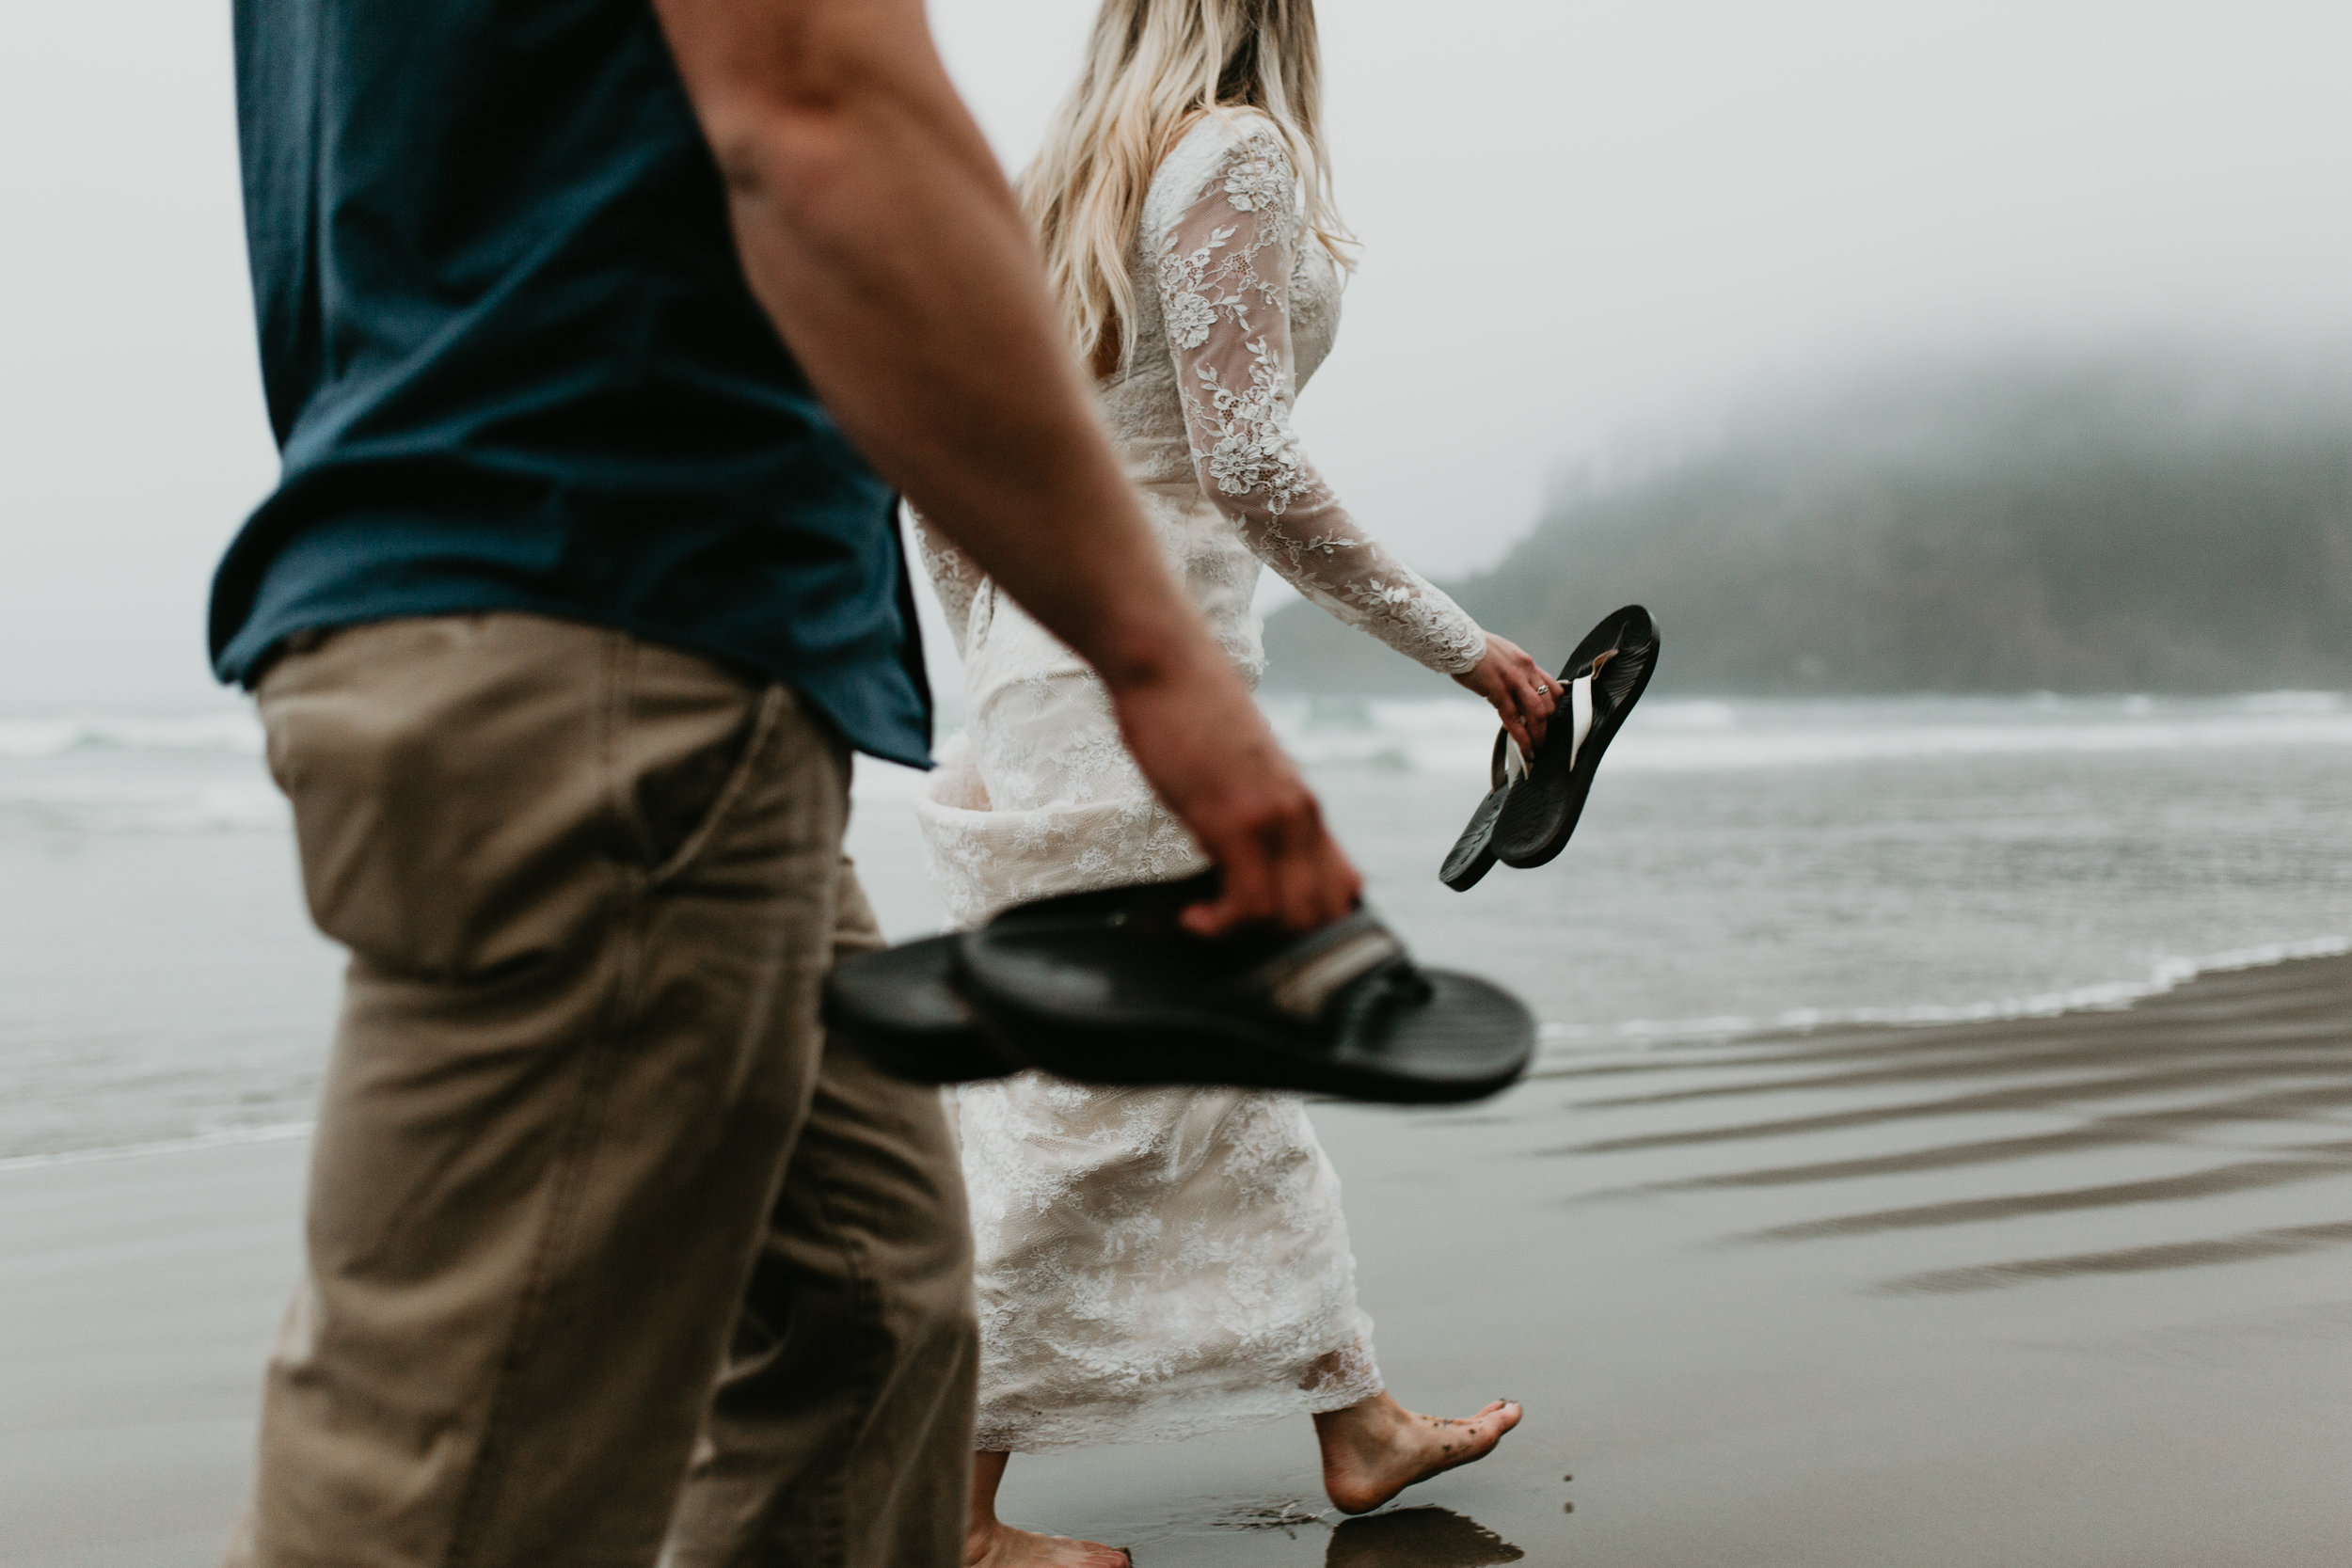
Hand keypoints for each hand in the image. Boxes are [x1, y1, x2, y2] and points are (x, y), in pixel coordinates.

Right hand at [1107, 654, 1362, 937]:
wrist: (1167, 665)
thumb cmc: (1189, 711)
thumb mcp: (1238, 767)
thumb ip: (1255, 806)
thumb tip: (1241, 844)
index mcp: (1304, 804)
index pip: (1345, 887)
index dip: (1308, 919)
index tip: (1261, 920)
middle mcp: (1301, 815)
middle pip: (1326, 912)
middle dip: (1278, 936)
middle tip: (1231, 924)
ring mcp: (1274, 819)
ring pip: (1294, 917)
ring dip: (1248, 934)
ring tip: (1207, 920)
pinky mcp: (1236, 821)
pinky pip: (1250, 904)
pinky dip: (1221, 926)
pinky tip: (1194, 916)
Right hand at [1452, 633, 1555, 759]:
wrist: (1457, 641)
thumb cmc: (1475, 649)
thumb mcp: (1503, 656)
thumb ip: (1513, 672)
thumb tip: (1515, 690)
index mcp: (1527, 663)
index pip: (1553, 687)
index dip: (1554, 707)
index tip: (1548, 721)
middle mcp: (1525, 671)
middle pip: (1549, 703)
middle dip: (1548, 724)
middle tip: (1542, 738)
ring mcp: (1513, 681)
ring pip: (1537, 713)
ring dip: (1539, 734)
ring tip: (1536, 747)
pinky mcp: (1497, 690)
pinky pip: (1514, 719)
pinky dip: (1522, 737)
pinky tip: (1525, 748)